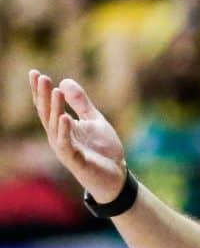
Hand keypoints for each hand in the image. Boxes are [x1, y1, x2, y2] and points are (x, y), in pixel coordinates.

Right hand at [29, 71, 126, 201]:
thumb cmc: (102, 149)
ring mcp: (65, 149)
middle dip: (42, 95)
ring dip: (54, 108)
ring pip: (54, 127)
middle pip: (46, 113)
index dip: (39, 90)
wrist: (116, 175)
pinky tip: (64, 117)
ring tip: (54, 91)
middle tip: (40, 76)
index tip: (34, 72)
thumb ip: (81, 103)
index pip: (46, 106)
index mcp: (61, 127)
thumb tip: (64, 81)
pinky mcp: (75, 160)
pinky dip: (64, 131)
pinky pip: (66, 144)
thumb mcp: (93, 120)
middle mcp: (58, 137)